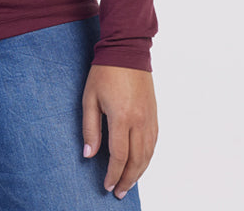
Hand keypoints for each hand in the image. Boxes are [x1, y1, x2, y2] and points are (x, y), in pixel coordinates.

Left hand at [82, 64, 157, 199]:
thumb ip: (90, 128)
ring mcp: (150, 118)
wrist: (127, 50)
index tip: (107, 185)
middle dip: (127, 179)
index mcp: (122, 117)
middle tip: (119, 192)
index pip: (119, 156)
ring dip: (139, 172)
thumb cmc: (105, 71)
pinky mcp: (154, 113)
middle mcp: (139, 121)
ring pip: (148, 154)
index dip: (113, 174)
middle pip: (136, 160)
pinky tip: (140, 163)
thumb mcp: (90, 98)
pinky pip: (154, 142)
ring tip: (128, 183)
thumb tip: (89, 155)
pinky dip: (148, 157)